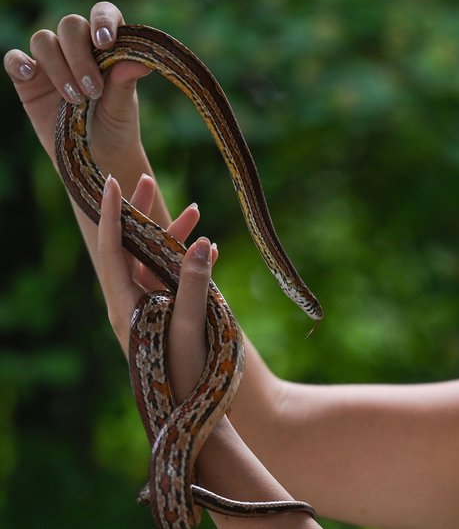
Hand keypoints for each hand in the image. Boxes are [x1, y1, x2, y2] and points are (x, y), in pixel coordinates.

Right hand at [4, 2, 153, 198]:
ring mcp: (51, 62)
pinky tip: (31, 74)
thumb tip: (139, 63)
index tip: (105, 42)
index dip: (102, 20)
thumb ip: (125, 83)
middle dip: (80, 56)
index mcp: (107, 47)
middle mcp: (78, 49)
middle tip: (93, 90)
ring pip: (43, 40)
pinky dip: (19, 62)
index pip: (103, 15)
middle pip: (70, 26)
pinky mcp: (28, 79)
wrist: (97, 156)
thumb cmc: (116, 127)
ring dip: (58, 67)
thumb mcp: (123, 108)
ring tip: (75, 100)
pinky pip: (15, 59)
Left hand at [101, 175, 315, 528]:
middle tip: (147, 180)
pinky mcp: (170, 319)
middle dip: (141, 216)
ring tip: (193, 210)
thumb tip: (200, 242)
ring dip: (172, 238)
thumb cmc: (187, 374)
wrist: (195, 416)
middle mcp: (131, 305)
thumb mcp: (190, 325)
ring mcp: (152, 311)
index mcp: (123, 305)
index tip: (111, 182)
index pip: (110, 249)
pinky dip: (191, 262)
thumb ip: (194, 283)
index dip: (113, 214)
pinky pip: (175, 281)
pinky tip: (211, 250)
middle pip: (129, 249)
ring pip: (155, 263)